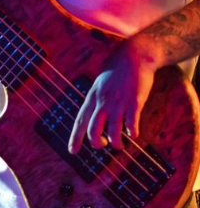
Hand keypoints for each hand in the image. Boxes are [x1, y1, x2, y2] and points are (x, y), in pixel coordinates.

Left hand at [68, 38, 156, 152]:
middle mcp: (102, 102)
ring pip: (113, 133)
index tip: (72, 151)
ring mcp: (118, 103)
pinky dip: (132, 133)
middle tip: (103, 144)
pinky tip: (133, 132)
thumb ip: (96, 98)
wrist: (134, 56)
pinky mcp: (134, 103)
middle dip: (96, 143)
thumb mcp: (99, 82)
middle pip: (93, 131)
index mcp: (92, 96)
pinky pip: (131, 126)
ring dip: (116, 143)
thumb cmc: (117, 68)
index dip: (75, 138)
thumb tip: (94, 113)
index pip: (80, 121)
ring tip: (119, 144)